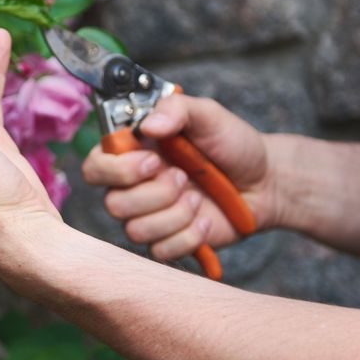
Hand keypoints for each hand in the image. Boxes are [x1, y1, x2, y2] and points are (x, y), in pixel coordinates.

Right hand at [80, 95, 279, 260]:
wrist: (264, 181)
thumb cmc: (232, 144)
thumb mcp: (208, 114)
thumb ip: (176, 109)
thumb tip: (147, 125)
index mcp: (133, 153)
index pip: (95, 167)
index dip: (117, 170)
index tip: (153, 160)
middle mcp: (133, 187)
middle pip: (113, 204)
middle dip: (154, 193)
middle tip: (183, 177)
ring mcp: (149, 217)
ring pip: (135, 230)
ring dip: (175, 214)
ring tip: (199, 197)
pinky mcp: (168, 242)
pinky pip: (160, 250)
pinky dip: (189, 235)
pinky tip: (206, 219)